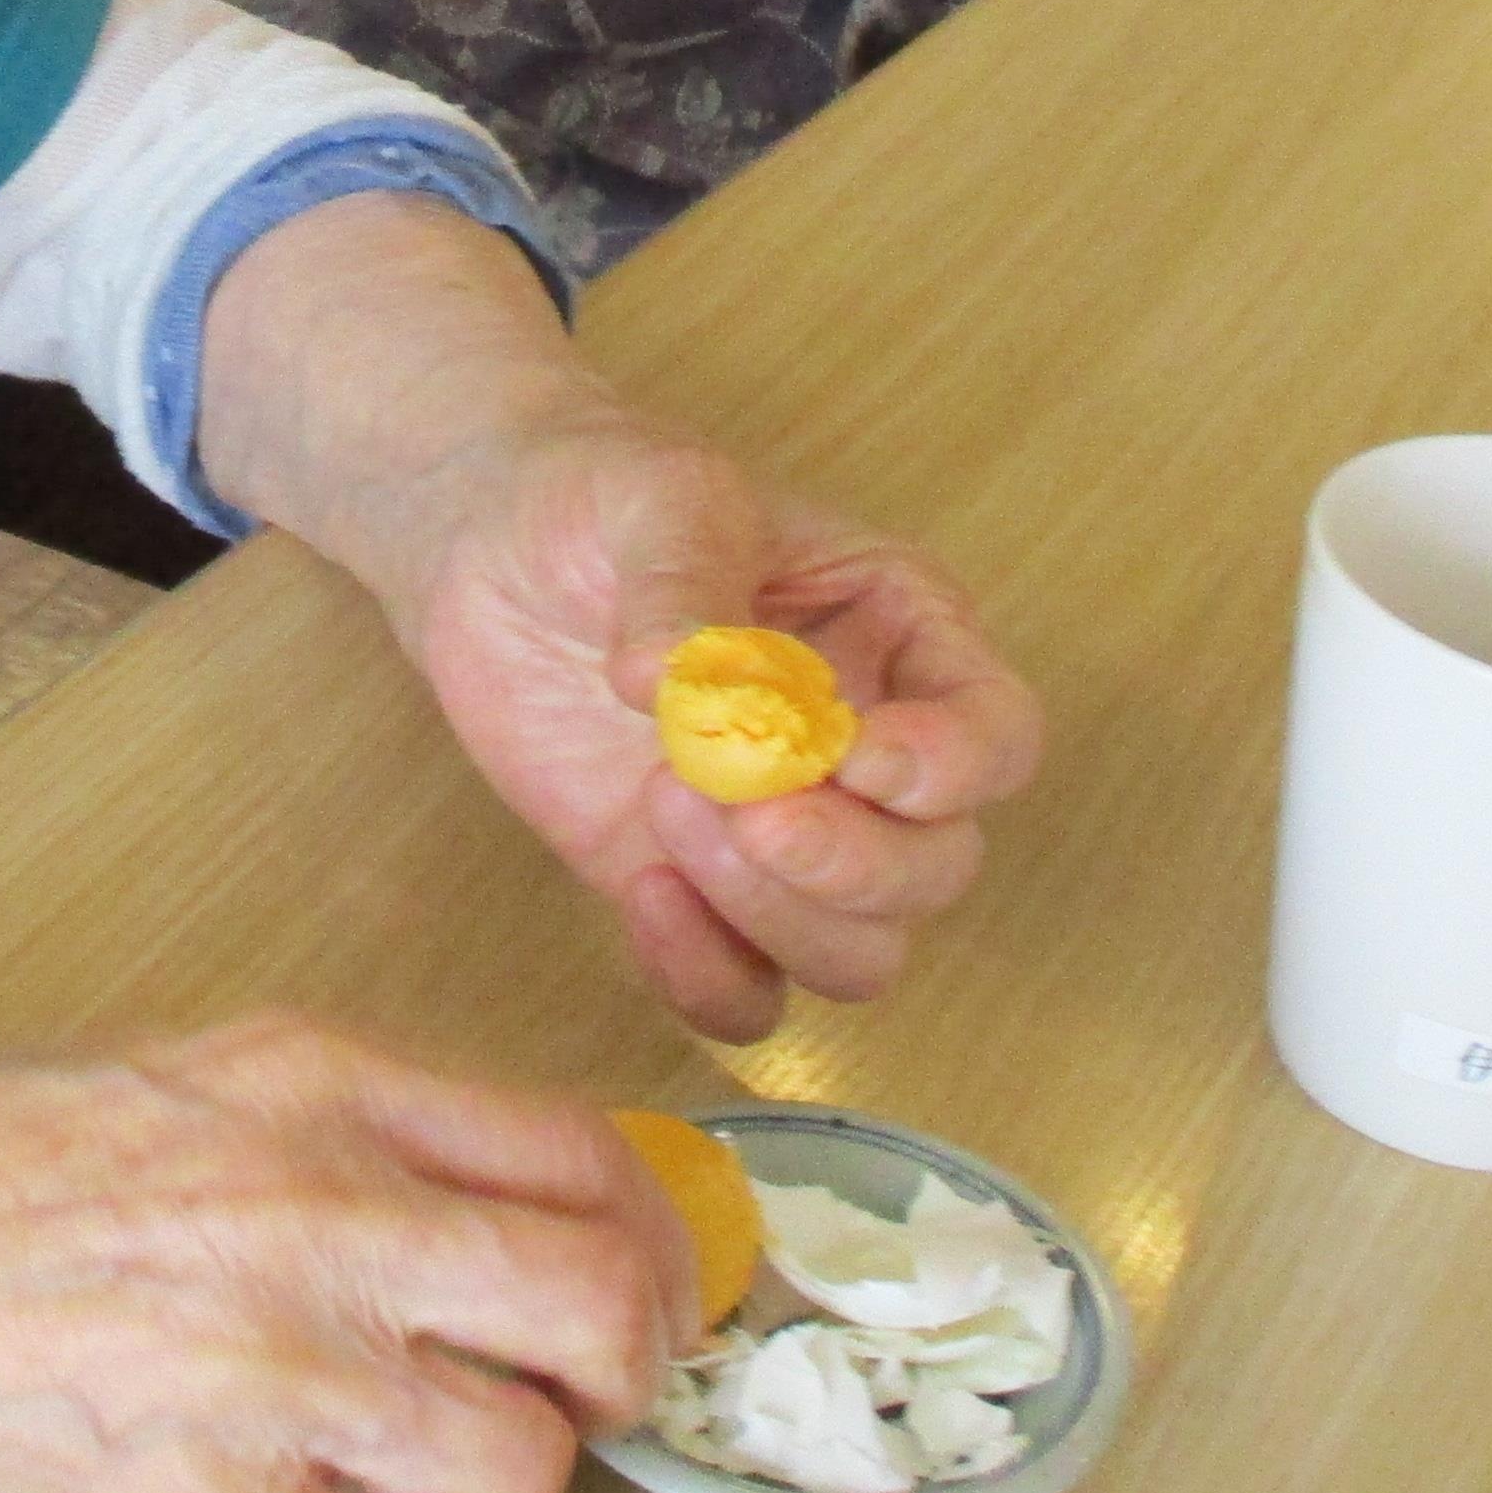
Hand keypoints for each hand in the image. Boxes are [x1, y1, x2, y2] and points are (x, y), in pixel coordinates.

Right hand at [0, 1015, 679, 1492]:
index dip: (645, 1227)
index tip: (643, 1269)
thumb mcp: (174, 1068)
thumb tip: (483, 1172)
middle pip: (593, 1301)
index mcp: (313, 1086)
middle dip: (622, 1360)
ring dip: (510, 1482)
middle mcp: (324, 1219)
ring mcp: (281, 1376)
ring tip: (445, 1467)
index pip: (574, 1150)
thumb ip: (334, 1109)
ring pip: (524, 1463)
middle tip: (588, 1385)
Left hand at [359, 398, 1035, 1042]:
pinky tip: (640, 893)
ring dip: (777, 914)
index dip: (952, 768)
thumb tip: (674, 679)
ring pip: (861, 952)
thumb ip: (682, 584)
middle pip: (938, 867)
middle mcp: (868, 756)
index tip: (851, 754)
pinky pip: (748, 995)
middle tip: (738, 807)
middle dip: (851, 861)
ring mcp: (786, 836)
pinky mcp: (697, 893)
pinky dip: (709, 977)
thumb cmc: (607, 499)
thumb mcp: (660, 497)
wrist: (492, 548)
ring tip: (663, 807)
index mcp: (905, 641)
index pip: (999, 736)